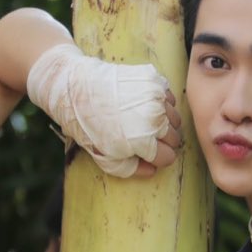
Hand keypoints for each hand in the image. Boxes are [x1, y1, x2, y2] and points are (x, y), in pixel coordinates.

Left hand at [27, 43, 182, 177]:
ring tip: (144, 119)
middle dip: (163, 141)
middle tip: (144, 136)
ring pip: (175, 118)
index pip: (168, 157)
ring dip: (164, 121)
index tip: (148, 152)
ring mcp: (157, 97)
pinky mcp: (155, 80)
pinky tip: (144, 103)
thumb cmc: (88, 126)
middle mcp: (155, 119)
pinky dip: (162, 103)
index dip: (158, 157)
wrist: (76, 89)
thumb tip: (152, 171)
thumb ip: (130, 168)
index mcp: (143, 142)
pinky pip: (169, 97)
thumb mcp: (104, 157)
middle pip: (175, 137)